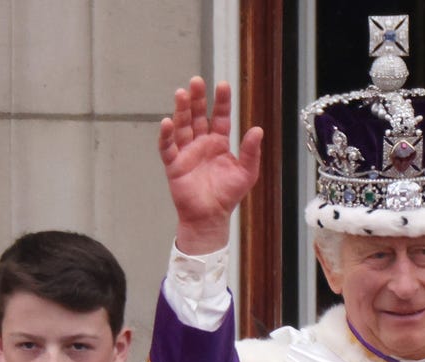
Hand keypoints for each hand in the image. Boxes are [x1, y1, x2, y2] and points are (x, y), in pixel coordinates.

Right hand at [158, 77, 263, 254]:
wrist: (211, 216)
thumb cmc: (228, 195)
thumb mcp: (246, 173)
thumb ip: (251, 152)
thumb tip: (257, 130)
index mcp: (218, 143)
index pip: (219, 117)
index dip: (221, 102)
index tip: (223, 85)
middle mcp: (201, 143)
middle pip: (197, 115)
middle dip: (197, 99)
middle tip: (197, 81)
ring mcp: (186, 151)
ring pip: (182, 126)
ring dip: (181, 110)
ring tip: (182, 93)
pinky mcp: (173, 163)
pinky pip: (167, 146)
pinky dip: (167, 135)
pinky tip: (168, 122)